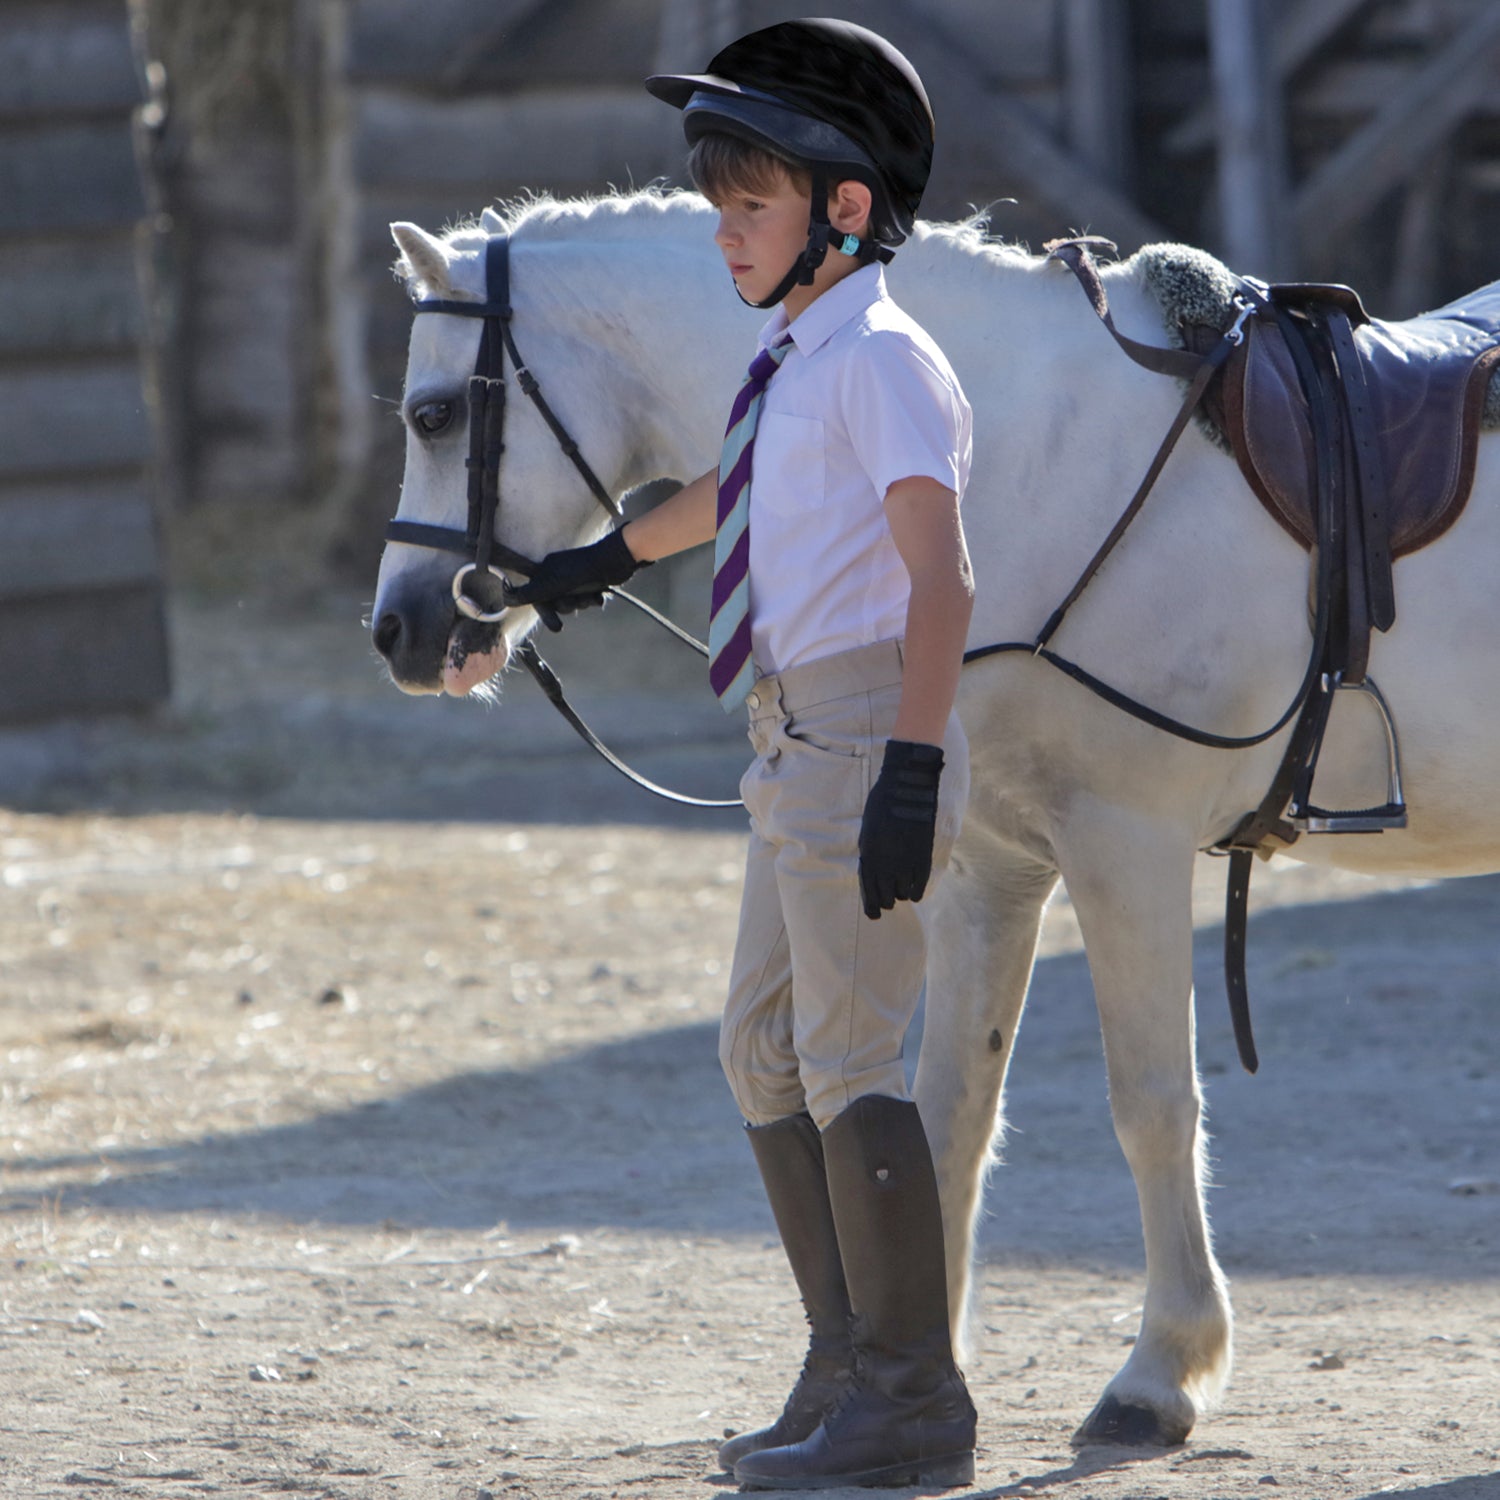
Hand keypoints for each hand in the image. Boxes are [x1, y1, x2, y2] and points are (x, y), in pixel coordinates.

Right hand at [504, 530, 645, 632]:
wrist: (615, 560)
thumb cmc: (582, 571)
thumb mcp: (552, 585)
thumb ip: (529, 594)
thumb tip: (506, 600)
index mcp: (546, 570)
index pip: (538, 597)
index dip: (547, 612)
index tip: (557, 627)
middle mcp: (559, 572)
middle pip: (557, 602)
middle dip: (568, 605)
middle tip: (576, 601)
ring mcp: (576, 576)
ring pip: (574, 601)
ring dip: (582, 602)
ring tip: (589, 595)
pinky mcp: (592, 580)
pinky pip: (587, 598)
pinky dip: (593, 599)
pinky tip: (599, 595)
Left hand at [858, 739, 943, 918]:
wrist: (909, 785)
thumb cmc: (886, 803)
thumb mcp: (870, 828)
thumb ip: (871, 851)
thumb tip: (872, 871)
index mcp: (869, 853)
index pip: (868, 890)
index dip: (871, 906)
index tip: (874, 914)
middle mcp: (885, 862)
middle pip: (885, 896)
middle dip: (886, 898)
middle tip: (889, 897)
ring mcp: (905, 862)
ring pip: (902, 894)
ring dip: (901, 893)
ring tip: (902, 888)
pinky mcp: (923, 857)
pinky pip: (918, 887)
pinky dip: (916, 891)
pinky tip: (914, 890)